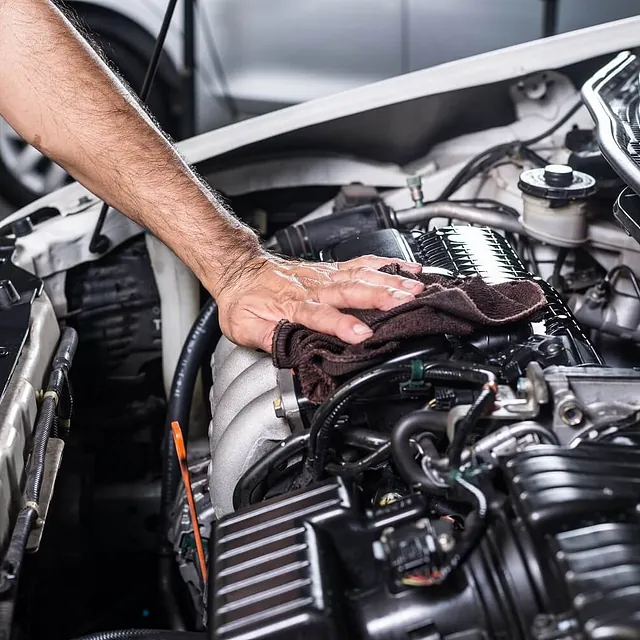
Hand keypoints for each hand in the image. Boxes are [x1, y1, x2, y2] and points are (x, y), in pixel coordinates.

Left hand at [212, 253, 424, 351]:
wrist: (240, 269)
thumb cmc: (245, 300)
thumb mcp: (244, 328)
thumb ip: (268, 340)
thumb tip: (291, 357)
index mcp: (293, 304)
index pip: (320, 315)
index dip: (341, 325)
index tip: (361, 335)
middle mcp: (314, 287)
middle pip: (350, 289)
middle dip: (380, 296)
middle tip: (406, 302)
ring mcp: (325, 275)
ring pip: (361, 275)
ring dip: (389, 280)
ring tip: (415, 286)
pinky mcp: (332, 269)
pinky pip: (362, 263)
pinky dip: (387, 264)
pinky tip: (408, 268)